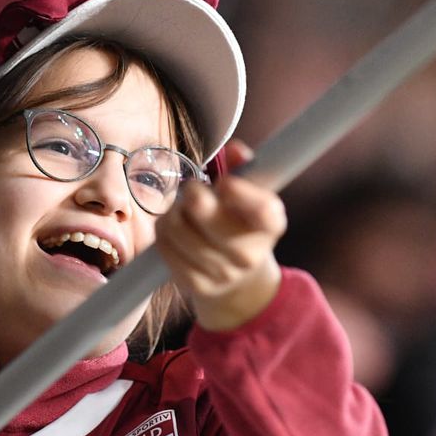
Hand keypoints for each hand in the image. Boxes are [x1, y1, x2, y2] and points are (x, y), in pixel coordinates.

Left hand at [155, 141, 285, 330]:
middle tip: (193, 189)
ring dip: (174, 212)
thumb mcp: (249, 195)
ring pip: (178, 228)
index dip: (239, 191)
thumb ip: (243, 167)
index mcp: (271, 224)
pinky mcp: (197, 285)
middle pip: (208, 215)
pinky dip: (163, 232)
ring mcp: (224, 273)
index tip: (224, 182)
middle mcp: (251, 254)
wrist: (238, 279)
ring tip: (182, 209)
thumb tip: (236, 150)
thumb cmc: (239, 222)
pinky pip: (166, 247)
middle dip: (193, 194)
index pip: (262, 209)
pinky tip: (174, 229)